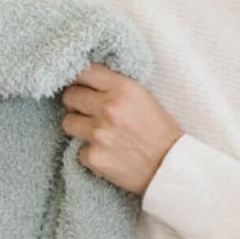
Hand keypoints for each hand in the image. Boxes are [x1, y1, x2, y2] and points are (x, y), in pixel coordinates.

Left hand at [60, 63, 181, 196]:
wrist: (171, 166)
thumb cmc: (159, 131)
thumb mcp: (143, 97)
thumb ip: (115, 87)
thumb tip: (86, 82)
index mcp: (123, 89)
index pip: (84, 72)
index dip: (78, 79)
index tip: (80, 86)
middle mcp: (108, 108)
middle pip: (70, 96)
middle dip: (76, 103)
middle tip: (88, 111)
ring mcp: (99, 134)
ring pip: (68, 122)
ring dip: (78, 127)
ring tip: (97, 134)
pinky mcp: (94, 157)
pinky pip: (78, 150)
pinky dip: (90, 153)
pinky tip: (107, 154)